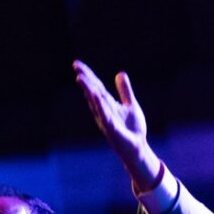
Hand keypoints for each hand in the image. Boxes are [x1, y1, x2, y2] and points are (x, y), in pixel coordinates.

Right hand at [73, 59, 160, 190]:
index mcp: (107, 104)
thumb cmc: (132, 129)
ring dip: (88, 90)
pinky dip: (100, 106)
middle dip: (85, 79)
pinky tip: (95, 96)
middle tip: (75, 66)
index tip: (77, 64)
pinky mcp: (113, 130)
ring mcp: (107, 121)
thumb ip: (124, 91)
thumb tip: (120, 73)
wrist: (138, 149)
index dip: (88, 75)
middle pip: (93, 92)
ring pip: (95, 103)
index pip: (96, 87)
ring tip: (80, 77)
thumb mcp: (130, 105)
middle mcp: (104, 111)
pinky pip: (105, 116)